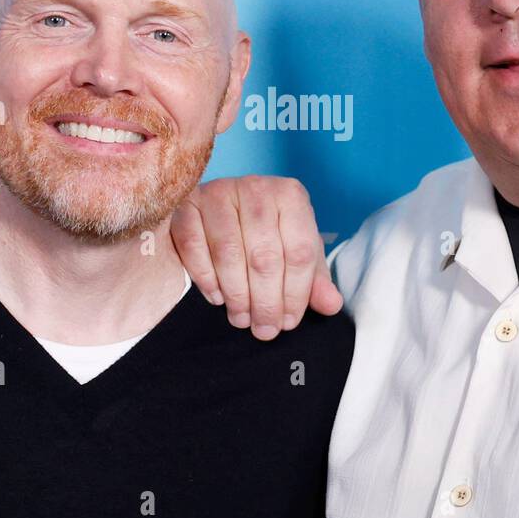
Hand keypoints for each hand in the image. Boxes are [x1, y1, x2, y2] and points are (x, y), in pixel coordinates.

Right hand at [170, 176, 343, 340]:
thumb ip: (314, 279)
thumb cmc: (268, 233)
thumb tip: (331, 305)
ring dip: (236, 295)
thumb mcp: (296, 251)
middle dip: (266, 302)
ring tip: (241, 318)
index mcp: (291, 195)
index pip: (299, 252)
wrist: (223, 207)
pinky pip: (194, 247)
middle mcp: (256, 187)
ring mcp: (218, 192)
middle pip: (265, 256)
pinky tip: (217, 297)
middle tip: (263, 330)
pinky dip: (206, 278)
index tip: (288, 323)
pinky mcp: (187, 204)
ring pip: (228, 254)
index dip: (296, 294)